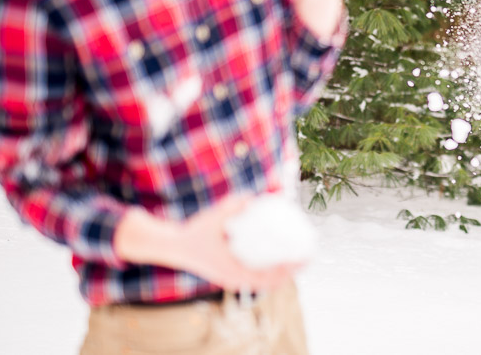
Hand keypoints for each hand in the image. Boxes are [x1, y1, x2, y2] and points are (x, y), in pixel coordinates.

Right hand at [116, 194, 297, 291]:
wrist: (172, 247)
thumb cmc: (192, 232)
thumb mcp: (213, 217)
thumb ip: (233, 205)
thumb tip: (255, 197)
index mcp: (234, 272)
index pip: (269, 278)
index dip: (290, 270)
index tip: (304, 258)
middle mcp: (235, 280)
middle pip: (271, 283)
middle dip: (292, 272)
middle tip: (308, 256)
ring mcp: (232, 279)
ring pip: (264, 282)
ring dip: (282, 274)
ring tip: (298, 258)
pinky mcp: (229, 276)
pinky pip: (255, 278)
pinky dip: (269, 272)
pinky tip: (276, 258)